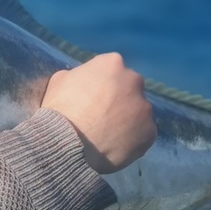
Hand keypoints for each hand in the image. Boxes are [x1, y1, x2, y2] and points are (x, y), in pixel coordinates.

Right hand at [41, 53, 156, 173]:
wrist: (68, 143)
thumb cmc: (61, 108)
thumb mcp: (60, 81)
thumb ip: (78, 77)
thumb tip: (84, 83)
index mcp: (112, 63)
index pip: (110, 69)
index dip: (101, 83)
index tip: (92, 96)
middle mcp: (134, 81)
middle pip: (129, 88)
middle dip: (119, 98)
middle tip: (102, 115)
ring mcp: (145, 108)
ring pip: (138, 112)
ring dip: (127, 119)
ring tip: (109, 134)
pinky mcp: (150, 132)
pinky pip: (142, 134)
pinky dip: (132, 139)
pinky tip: (116, 146)